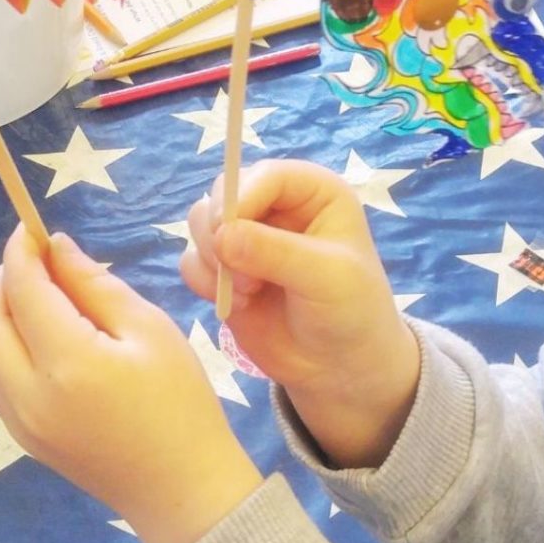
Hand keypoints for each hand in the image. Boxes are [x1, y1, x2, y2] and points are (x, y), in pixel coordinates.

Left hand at [0, 228, 261, 542]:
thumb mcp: (150, 329)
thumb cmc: (180, 402)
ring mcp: (18, 422)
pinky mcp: (22, 438)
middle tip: (32, 259)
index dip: (20, 252)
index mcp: (66, 363)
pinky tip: (33, 334)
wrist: (181, 489)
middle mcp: (27, 394)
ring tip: (32, 292)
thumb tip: (56, 248)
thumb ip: (95, 285)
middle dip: (0, 279)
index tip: (29, 228)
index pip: (22, 291)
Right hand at [181, 160, 419, 468]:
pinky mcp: (225, 269)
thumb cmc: (352, 313)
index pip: (264, 174)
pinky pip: (191, 260)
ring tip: (248, 291)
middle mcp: (275, 205)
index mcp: (312, 192)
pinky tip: (238, 305)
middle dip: (219, 232)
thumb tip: (221, 236)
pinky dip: (204, 282)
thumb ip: (275, 252)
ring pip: (199, 223)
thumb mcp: (326, 277)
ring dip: (212, 259)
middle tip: (240, 272)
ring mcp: (246, 237)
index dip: (240, 197)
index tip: (228, 233)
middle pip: (221, 193)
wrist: (339, 367)